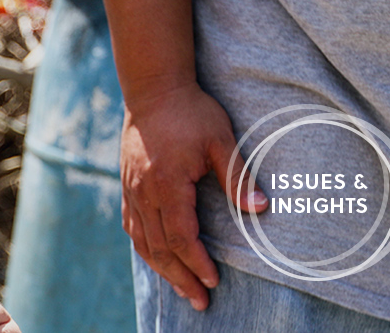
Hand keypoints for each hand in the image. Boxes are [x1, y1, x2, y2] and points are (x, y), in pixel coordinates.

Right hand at [121, 84, 266, 310]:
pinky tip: (158, 259)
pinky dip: (145, 249)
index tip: (214, 281)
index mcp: (167, 184)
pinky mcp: (128, 186)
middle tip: (201, 301)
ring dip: (162, 269)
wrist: (153, 89)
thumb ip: (237, 176)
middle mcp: (144, 192)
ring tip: (182, 288)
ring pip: (142, 242)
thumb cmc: (190, 112)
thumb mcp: (219, 139)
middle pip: (159, 248)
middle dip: (181, 278)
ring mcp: (132, 190)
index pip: (181, 237)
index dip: (197, 263)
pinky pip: (132, 227)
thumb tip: (261, 208)